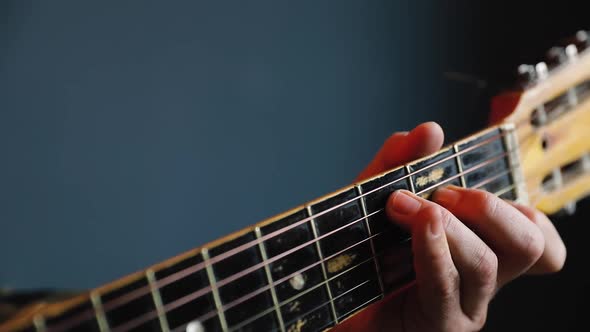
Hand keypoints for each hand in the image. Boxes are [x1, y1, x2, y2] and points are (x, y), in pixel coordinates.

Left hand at [334, 122, 565, 331]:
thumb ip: (398, 163)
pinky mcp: (437, 326)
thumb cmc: (354, 251)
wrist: (322, 293)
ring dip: (447, 224)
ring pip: (486, 264)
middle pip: (530, 245)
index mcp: (477, 246)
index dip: (525, 208)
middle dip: (489, 206)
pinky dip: (433, 250)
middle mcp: (478, 279)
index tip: (471, 183)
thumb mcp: (373, 196)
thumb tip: (430, 131)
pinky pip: (446, 288)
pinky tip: (416, 227)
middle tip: (442, 193)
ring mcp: (462, 306)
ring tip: (406, 206)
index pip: (536, 234)